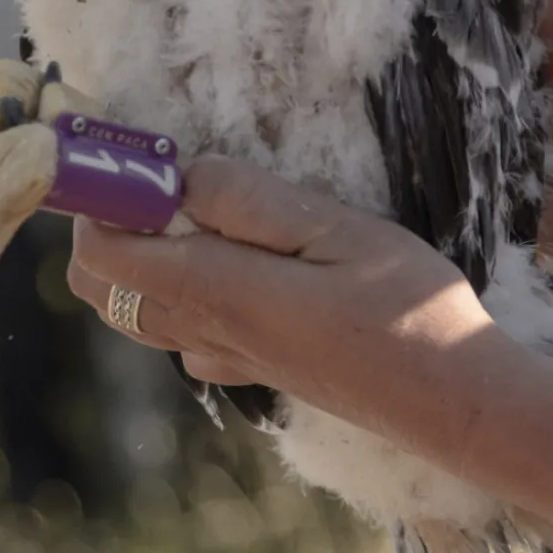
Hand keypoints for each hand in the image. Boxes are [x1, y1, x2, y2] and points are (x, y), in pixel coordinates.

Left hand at [67, 157, 529, 443]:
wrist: (457, 401)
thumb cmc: (411, 308)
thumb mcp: (342, 231)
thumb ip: (254, 202)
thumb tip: (184, 176)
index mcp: (219, 290)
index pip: (105, 247)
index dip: (95, 194)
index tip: (119, 150)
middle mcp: (207, 331)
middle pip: (102, 285)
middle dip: (105, 224)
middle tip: (156, 175)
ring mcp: (230, 359)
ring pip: (138, 312)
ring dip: (139, 258)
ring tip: (191, 210)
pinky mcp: (258, 373)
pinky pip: (184, 337)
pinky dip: (178, 296)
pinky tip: (232, 269)